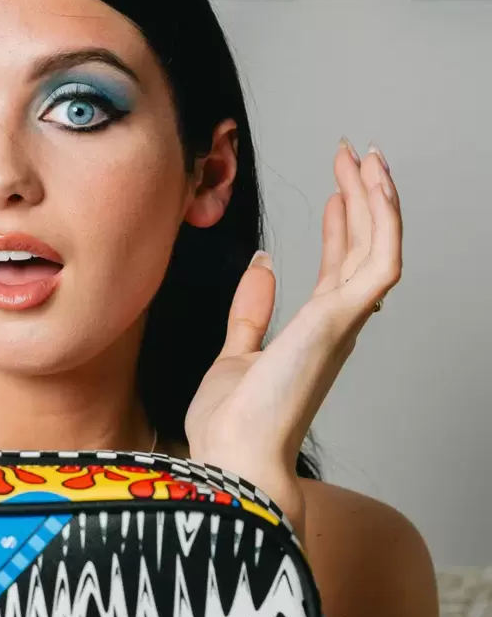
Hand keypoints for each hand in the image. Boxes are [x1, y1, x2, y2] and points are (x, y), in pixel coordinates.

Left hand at [184, 140, 400, 524]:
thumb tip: (262, 263)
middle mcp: (336, 326)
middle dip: (361, 200)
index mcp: (313, 334)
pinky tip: (373, 187)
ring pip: (376, 247)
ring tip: (365, 157)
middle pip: (361, 250)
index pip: (336, 270)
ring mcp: (342, 323)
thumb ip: (251, 311)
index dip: (340, 228)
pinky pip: (379, 261)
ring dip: (374, 199)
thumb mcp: (235, 353)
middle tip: (354, 157)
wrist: (234, 459)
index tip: (334, 193)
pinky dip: (382, 221)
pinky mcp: (340, 321)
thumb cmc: (233, 425)